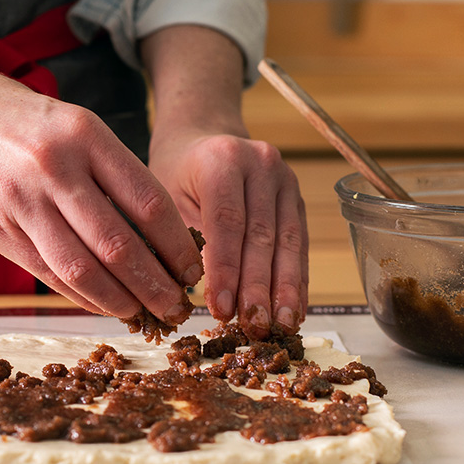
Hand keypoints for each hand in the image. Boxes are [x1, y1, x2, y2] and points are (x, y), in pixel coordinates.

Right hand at [0, 68, 203, 322]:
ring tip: (142, 313)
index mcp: (85, 136)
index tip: (193, 269)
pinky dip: (80, 295)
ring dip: (119, 300)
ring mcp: (20, 201)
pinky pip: (47, 273)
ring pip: (81, 269)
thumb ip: (110, 174)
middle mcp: (53, 168)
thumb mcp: (74, 127)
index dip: (177, 246)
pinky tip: (103, 304)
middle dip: (155, 285)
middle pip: (119, 245)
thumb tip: (159, 238)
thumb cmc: (22, 122)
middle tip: (176, 306)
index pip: (148, 203)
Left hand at [141, 25, 307, 338]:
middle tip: (252, 326)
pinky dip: (297, 279)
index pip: (227, 222)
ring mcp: (285, 178)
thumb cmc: (175, 173)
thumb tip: (188, 297)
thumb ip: (179, 240)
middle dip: (258, 287)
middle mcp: (261, 164)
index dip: (226, 270)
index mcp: (221, 160)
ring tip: (280, 326)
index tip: (220, 310)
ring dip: (285, 289)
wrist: (201, 136)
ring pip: (288, 242)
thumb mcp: (164, 197)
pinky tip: (294, 309)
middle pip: (263, 235)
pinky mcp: (297, 196)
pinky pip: (300, 243)